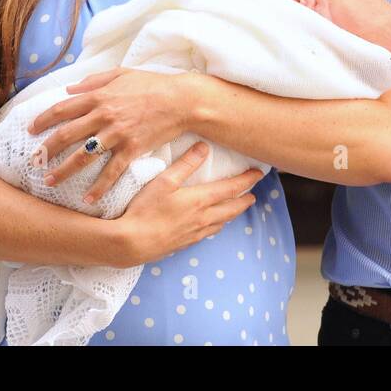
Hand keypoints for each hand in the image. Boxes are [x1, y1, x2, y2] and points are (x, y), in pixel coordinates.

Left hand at [28, 67, 194, 202]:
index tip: (30, 130)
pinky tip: (88, 200)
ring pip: (83, 156)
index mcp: (99, 96)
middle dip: (46, 150)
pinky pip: (111, 172)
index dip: (42, 119)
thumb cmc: (153, 84)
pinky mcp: (132, 149)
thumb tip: (70, 88)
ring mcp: (117, 134)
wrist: (182, 101)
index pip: (62, 108)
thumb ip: (94, 80)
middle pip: (66, 135)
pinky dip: (99, 187)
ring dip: (64, 171)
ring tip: (49, 182)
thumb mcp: (122, 74)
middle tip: (32, 162)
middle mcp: (104, 115)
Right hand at [105, 142, 263, 267]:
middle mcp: (203, 218)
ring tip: (236, 208)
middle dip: (244, 200)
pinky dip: (217, 225)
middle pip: (231, 208)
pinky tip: (213, 225)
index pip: (231, 188)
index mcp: (200, 200)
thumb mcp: (164, 181)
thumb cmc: (145, 209)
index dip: (246, 180)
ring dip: (232, 214)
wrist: (131, 243)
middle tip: (253, 195)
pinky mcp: (185, 243)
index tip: (258, 174)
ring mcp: (195, 233)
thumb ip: (185, 164)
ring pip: (221, 222)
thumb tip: (204, 147)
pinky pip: (209, 233)